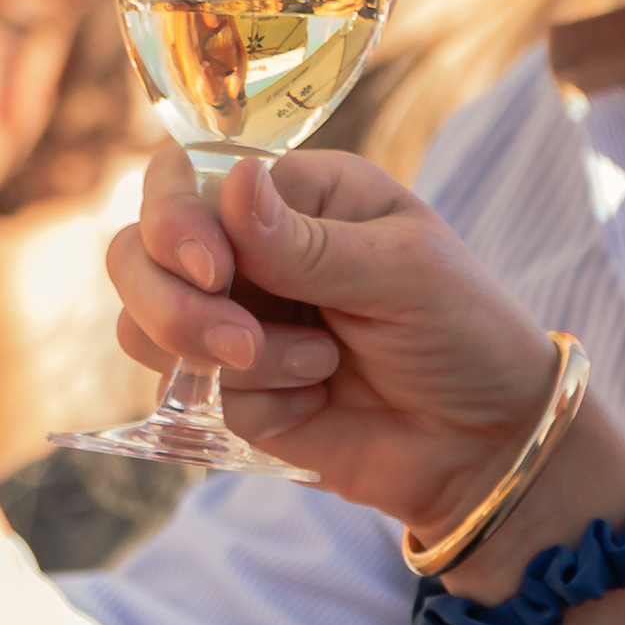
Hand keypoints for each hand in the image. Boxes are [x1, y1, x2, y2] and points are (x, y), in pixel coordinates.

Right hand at [105, 140, 570, 538]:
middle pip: (137, 251)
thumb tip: (232, 181)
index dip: (174, 221)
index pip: (181, 180)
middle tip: (239, 343)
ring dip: (217, 353)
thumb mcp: (404, 272)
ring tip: (313, 366)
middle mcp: (249, 248)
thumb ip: (309, 241)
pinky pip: (185, 390)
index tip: (213, 270)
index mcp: (293, 194)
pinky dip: (250, 398)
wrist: (487, 444)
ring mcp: (232, 318)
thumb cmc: (464, 334)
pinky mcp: (229, 388)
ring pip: (143, 324)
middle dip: (172, 303)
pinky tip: (316, 393)